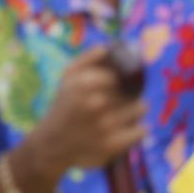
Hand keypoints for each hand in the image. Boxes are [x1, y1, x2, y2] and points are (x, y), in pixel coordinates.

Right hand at [26, 47, 145, 172]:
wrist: (52, 144)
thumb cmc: (64, 106)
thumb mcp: (67, 77)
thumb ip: (88, 59)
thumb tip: (109, 47)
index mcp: (85, 83)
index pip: (122, 74)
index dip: (122, 79)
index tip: (116, 86)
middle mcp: (96, 103)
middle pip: (133, 90)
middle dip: (129, 94)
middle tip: (118, 102)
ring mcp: (105, 126)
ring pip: (140, 108)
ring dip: (135, 110)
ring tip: (122, 114)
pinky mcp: (113, 145)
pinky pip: (141, 130)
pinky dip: (137, 129)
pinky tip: (126, 129)